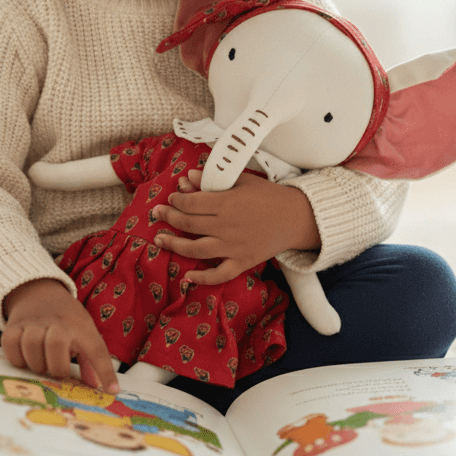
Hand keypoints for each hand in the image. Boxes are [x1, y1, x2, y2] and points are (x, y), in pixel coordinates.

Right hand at [1, 278, 119, 392]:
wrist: (39, 291)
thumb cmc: (67, 319)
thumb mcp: (84, 331)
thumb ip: (90, 360)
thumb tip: (95, 387)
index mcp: (80, 326)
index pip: (96, 350)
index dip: (105, 372)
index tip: (111, 391)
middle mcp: (57, 322)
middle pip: (56, 343)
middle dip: (56, 366)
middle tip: (56, 372)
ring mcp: (34, 322)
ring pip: (31, 343)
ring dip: (36, 363)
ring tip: (40, 365)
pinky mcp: (13, 325)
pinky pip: (10, 344)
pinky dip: (16, 357)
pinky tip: (24, 359)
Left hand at [152, 167, 320, 284]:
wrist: (297, 218)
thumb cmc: (269, 196)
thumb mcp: (243, 181)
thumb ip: (214, 179)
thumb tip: (188, 176)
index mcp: (227, 203)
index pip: (191, 203)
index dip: (176, 200)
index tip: (171, 198)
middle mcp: (227, 226)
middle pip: (189, 224)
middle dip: (169, 218)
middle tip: (158, 214)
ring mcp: (234, 247)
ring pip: (196, 249)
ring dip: (174, 245)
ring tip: (160, 240)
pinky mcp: (243, 262)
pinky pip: (219, 274)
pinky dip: (202, 278)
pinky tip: (187, 276)